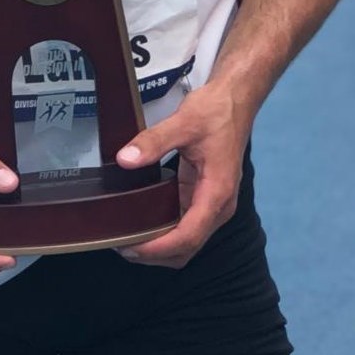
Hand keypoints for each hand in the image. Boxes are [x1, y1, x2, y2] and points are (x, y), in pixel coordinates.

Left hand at [114, 84, 248, 268]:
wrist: (234, 100)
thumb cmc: (215, 112)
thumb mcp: (183, 122)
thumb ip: (154, 141)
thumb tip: (125, 160)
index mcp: (217, 194)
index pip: (188, 237)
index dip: (159, 248)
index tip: (130, 248)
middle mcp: (218, 206)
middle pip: (188, 248)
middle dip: (156, 254)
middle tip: (120, 245)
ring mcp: (211, 204)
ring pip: (186, 241)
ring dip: (159, 247)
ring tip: (126, 238)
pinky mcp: (202, 197)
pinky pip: (184, 224)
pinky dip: (164, 232)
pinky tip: (141, 223)